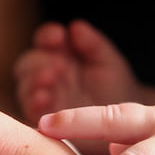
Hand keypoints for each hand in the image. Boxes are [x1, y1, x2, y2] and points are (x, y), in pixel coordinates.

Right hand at [15, 20, 149, 130]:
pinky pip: (30, 110)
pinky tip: (44, 99)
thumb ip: (93, 45)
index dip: (47, 36)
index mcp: (62, 56)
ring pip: (25, 85)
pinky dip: (33, 103)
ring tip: (49, 79)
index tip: (58, 36)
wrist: (128, 127)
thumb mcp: (110, 64)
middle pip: (28, 63)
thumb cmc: (119, 90)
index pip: (45, 41)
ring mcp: (45, 98)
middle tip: (57, 65)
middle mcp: (48, 75)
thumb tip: (75, 26)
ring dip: (34, 81)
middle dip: (39, 61)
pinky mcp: (45, 121)